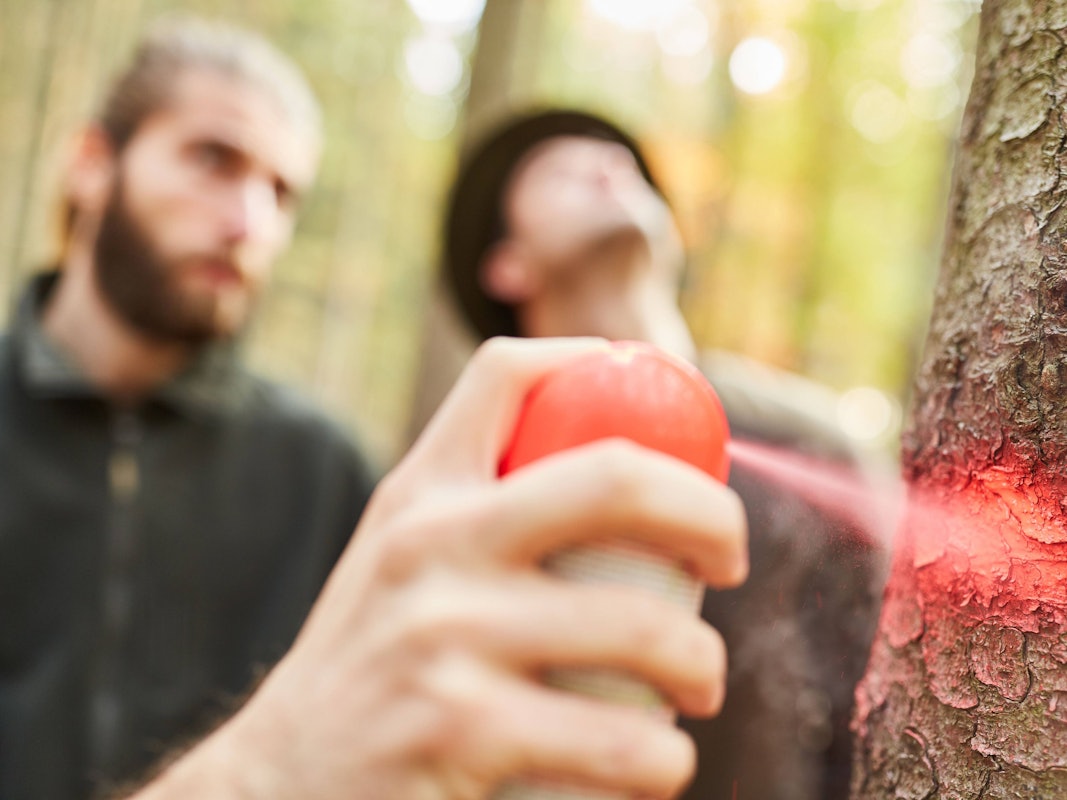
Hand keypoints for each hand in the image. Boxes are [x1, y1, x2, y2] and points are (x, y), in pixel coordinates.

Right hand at [135, 337, 747, 799]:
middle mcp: (428, 544)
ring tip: (697, 690)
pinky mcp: (460, 732)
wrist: (277, 785)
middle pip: (616, 477)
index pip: (509, 373)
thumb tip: (620, 476)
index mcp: (419, 493)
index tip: (666, 421)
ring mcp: (442, 636)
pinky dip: (664, 764)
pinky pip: (623, 745)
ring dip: (703, 669)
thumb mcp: (404, 565)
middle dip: (711, 515)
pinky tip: (654, 767)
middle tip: (730, 562)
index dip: (606, 360)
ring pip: (647, 629)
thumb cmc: (374, 668)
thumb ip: (481, 514)